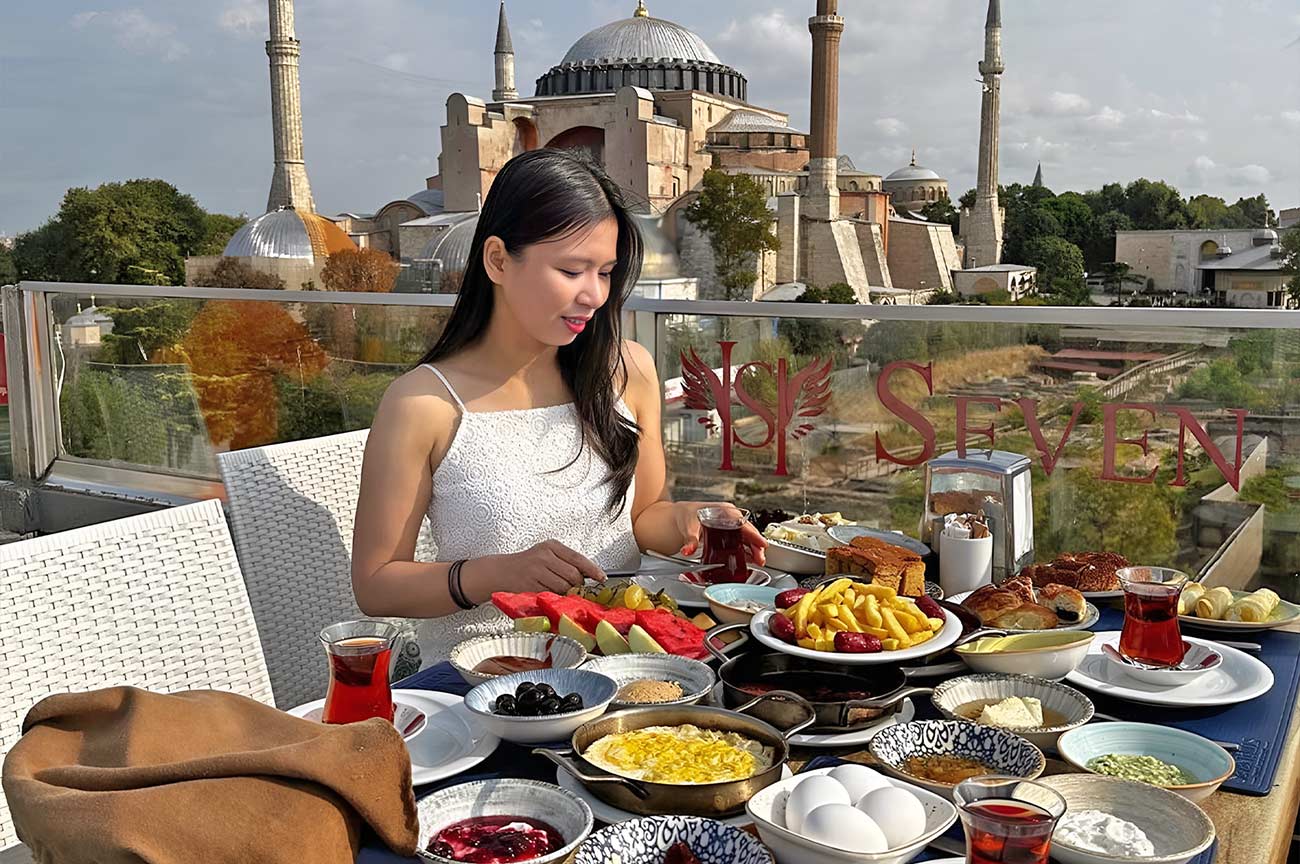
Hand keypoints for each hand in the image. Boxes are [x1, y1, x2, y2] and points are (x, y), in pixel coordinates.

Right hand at [475, 540, 605, 597]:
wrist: (501, 571)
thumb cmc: (527, 564)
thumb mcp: (546, 554)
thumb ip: (565, 561)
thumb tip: (589, 575)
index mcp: (551, 546)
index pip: (578, 558)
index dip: (592, 570)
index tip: (601, 577)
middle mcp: (544, 556)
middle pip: (573, 575)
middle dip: (577, 584)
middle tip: (573, 587)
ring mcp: (536, 571)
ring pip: (564, 587)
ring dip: (565, 593)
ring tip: (556, 588)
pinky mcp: (530, 585)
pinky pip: (551, 595)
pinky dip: (553, 597)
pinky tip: (547, 592)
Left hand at [675, 502, 766, 566]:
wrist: (679, 517)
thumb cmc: (685, 516)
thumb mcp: (688, 527)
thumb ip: (690, 540)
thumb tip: (688, 550)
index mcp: (723, 511)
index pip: (742, 523)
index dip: (753, 534)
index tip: (761, 543)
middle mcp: (729, 517)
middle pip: (747, 531)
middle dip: (756, 545)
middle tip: (761, 558)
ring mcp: (729, 525)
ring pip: (746, 537)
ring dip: (753, 549)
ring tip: (759, 561)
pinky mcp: (727, 534)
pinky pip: (740, 541)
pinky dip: (746, 550)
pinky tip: (749, 559)